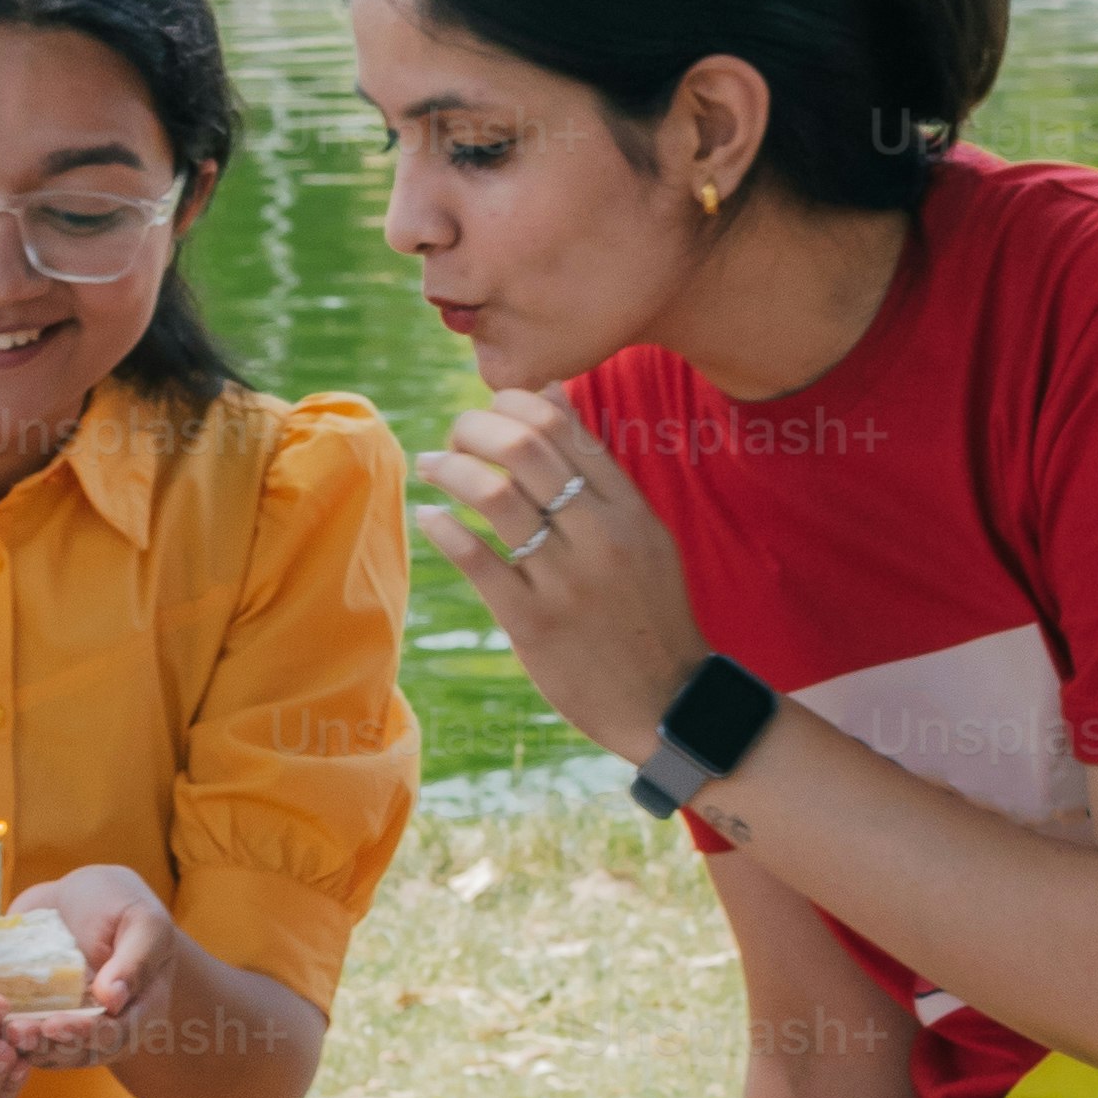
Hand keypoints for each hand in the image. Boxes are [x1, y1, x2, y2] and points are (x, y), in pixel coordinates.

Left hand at [0, 866, 172, 1067]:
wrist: (80, 898)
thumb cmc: (121, 905)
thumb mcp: (141, 922)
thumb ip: (134, 960)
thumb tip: (113, 1000)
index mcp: (139, 1011)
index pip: (116, 1036)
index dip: (85, 1036)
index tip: (56, 1025)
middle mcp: (104, 1028)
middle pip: (78, 1053)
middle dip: (46, 1045)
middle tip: (17, 1032)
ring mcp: (68, 1026)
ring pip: (48, 1052)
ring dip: (22, 1046)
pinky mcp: (37, 1017)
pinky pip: (21, 1037)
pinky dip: (2, 1035)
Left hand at [410, 388, 713, 760]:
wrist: (667, 702)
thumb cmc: (646, 612)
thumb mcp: (641, 533)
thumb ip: (596, 469)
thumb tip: (549, 395)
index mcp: (627, 508)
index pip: (560, 426)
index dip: (510, 404)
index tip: (487, 413)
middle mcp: (600, 535)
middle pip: (523, 449)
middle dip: (472, 429)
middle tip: (452, 438)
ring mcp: (567, 579)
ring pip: (495, 497)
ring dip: (450, 469)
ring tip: (430, 466)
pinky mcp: (534, 623)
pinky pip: (479, 561)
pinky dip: (444, 529)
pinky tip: (429, 517)